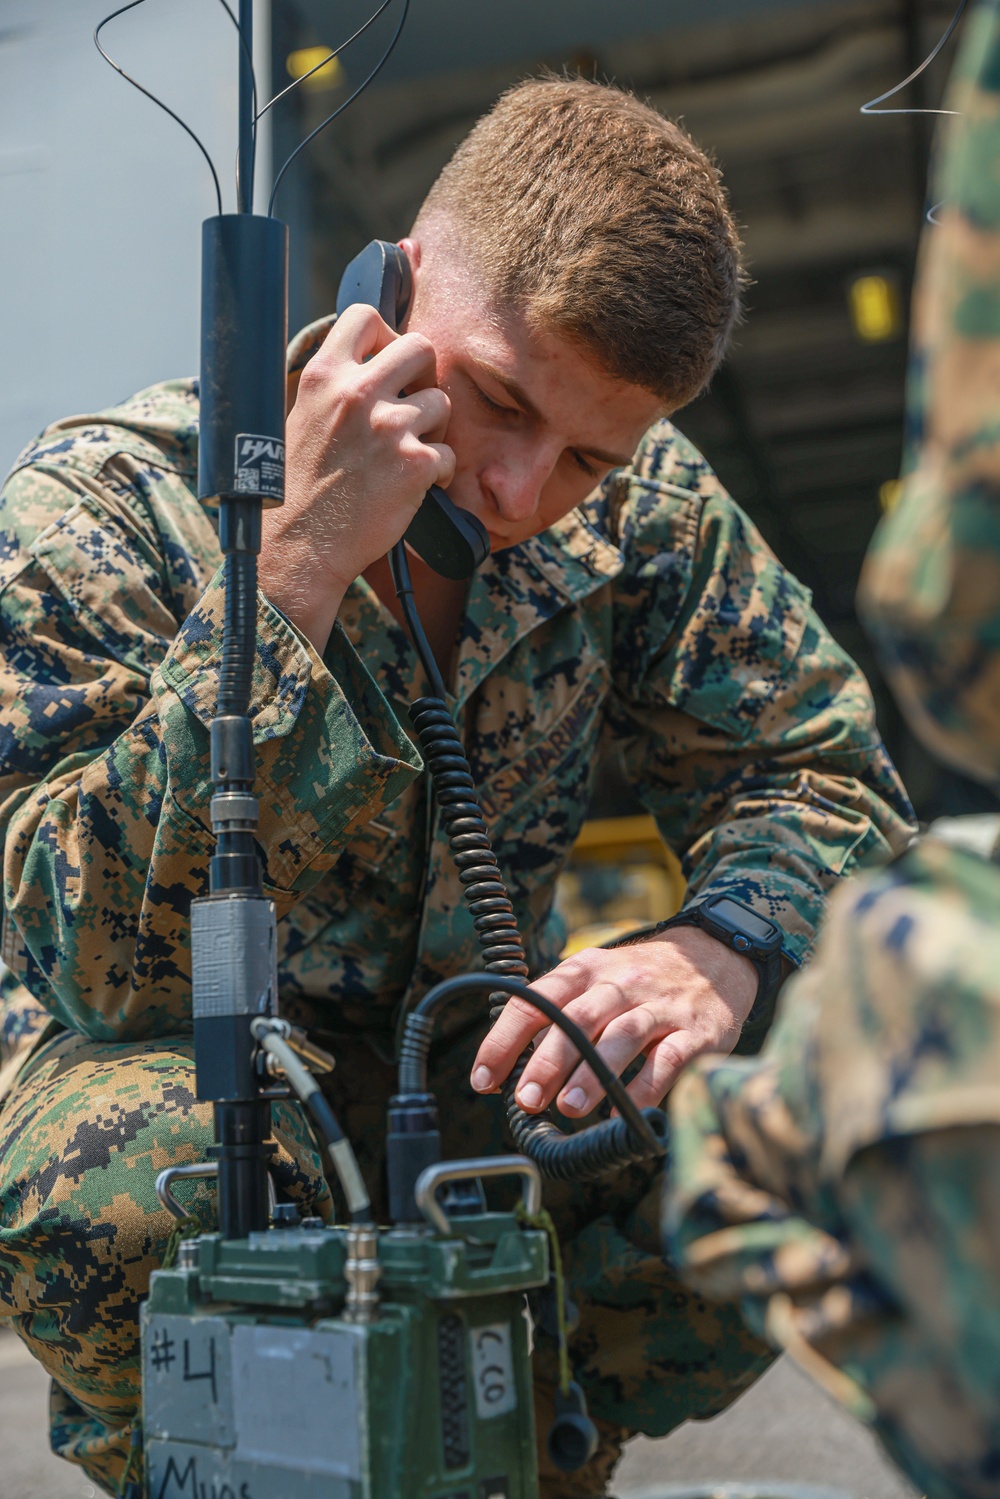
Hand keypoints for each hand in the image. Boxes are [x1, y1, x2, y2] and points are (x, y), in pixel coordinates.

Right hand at [260, 306, 454, 651]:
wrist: (300, 546)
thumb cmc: (298, 489)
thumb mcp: (303, 417)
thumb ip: (338, 386)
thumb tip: (377, 363)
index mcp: (324, 375)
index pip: (366, 316)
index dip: (386, 336)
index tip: (386, 363)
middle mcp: (357, 393)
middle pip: (421, 348)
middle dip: (423, 377)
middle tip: (410, 408)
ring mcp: (389, 427)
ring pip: (442, 403)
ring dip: (433, 429)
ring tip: (407, 454)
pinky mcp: (415, 464)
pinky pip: (448, 454)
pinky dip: (436, 473)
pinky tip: (412, 487)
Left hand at [470, 926, 756, 1115]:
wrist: (716, 956)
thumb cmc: (643, 980)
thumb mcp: (597, 979)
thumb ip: (559, 1016)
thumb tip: (513, 1070)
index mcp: (586, 970)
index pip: (536, 1000)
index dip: (505, 1039)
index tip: (484, 1078)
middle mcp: (620, 984)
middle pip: (578, 1019)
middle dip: (548, 1062)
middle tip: (526, 1099)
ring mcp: (660, 1006)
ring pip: (622, 1036)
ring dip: (593, 1074)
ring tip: (569, 1108)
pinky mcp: (696, 1031)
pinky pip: (669, 1059)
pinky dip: (646, 1088)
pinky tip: (623, 1112)